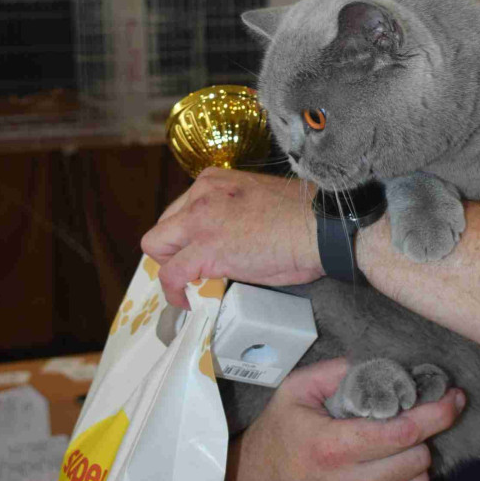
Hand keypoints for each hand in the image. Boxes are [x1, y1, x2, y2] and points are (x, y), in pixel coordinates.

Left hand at [141, 168, 322, 306]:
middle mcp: (202, 194)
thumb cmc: (304, 216)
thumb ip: (233, 210)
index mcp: (215, 180)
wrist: (321, 226)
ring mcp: (200, 221)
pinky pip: (171, 274)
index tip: (196, 249)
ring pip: (157, 245)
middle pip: (164, 225)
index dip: (185, 234)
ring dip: (169, 267)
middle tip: (190, 269)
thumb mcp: (258, 199)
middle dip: (173, 249)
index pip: (181, 208)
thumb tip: (228, 237)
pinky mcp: (205, 250)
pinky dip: (173, 291)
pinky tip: (186, 300)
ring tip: (186, 286)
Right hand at [225, 357, 465, 480]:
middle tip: (419, 419)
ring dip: (417, 462)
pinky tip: (381, 470)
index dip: (437, 413)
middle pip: (419, 459)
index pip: (405, 432)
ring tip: (402, 446)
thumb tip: (378, 364)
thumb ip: (336, 372)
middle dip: (424, 435)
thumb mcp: (294, 392)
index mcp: (335, 448)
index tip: (454, 398)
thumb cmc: (274, 438)